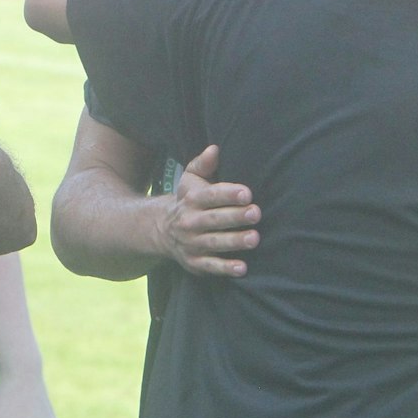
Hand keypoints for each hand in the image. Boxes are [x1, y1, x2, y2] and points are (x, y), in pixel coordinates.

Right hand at [157, 145, 259, 276]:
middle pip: (214, 219)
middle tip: (256, 213)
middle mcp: (189, 221)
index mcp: (192, 199)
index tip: (247, 193)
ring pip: (214, 243)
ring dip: (234, 241)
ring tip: (254, 238)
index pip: (210, 195)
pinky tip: (242, 268)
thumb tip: (215, 149)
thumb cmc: (187, 200)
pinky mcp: (194, 262)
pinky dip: (225, 268)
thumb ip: (203, 164)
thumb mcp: (189, 179)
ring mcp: (191, 243)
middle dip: (235, 217)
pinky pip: (210, 266)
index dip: (228, 194)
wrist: (161, 229)